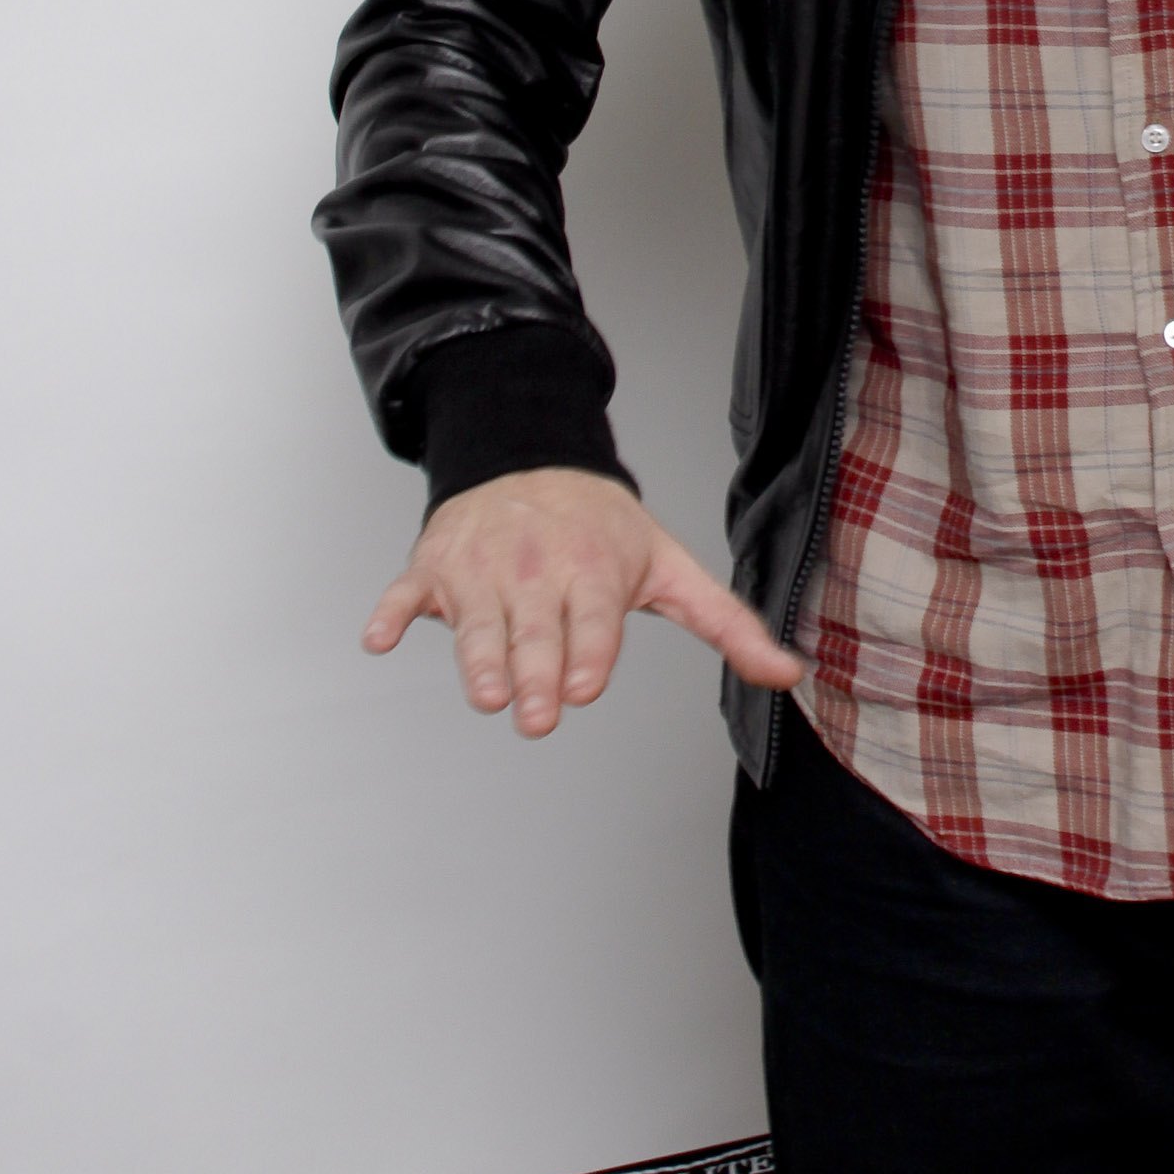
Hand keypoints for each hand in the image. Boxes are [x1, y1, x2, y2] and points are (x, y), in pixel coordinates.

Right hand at [363, 466, 802, 737]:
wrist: (531, 458)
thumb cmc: (605, 530)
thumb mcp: (671, 568)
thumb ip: (728, 626)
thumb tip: (792, 676)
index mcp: (594, 571)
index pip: (592, 619)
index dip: (588, 653)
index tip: (583, 687)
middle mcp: (537, 569)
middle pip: (535, 631)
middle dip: (535, 673)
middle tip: (535, 716)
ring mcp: (481, 570)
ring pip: (477, 622)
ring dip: (477, 656)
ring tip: (486, 693)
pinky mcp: (435, 568)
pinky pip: (407, 592)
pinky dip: (392, 611)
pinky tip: (381, 634)